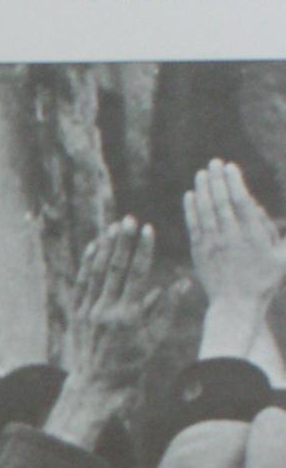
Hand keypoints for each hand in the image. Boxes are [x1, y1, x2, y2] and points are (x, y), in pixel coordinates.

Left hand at [45, 217, 165, 445]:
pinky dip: (88, 264)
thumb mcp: (154, 339)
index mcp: (128, 316)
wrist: (96, 382)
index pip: (136, 275)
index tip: (148, 230)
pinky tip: (94, 246)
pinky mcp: (76, 312)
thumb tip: (182, 282)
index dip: (142, 251)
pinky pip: (81, 283)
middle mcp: (105, 311)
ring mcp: (87, 311)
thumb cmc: (132, 362)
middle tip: (129, 219)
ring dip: (105, 248)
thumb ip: (166, 309)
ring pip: (96, 273)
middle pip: (115, 269)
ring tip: (113, 227)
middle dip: (122, 242)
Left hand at [185, 159, 285, 307]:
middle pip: (221, 202)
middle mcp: (231, 238)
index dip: (234, 181)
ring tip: (202, 173)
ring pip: (206, 211)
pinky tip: (190, 196)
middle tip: (214, 162)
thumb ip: (273, 231)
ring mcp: (212, 245)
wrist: (236, 304)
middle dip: (217, 180)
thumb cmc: (264, 281)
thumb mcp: (281, 257)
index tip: (230, 166)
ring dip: (203, 190)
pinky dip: (191, 210)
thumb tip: (254, 206)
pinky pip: (194, 226)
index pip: (241, 202)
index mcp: (253, 236)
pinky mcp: (199, 253)